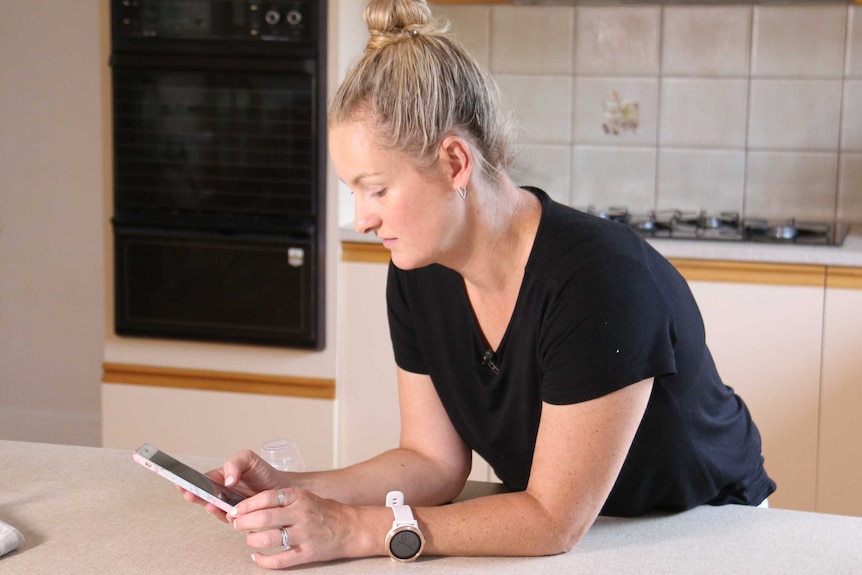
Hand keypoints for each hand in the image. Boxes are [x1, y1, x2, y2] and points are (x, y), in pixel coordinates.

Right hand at [181, 449, 288, 521]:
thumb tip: (227, 479)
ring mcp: (228, 506)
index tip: (180, 482)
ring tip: (208, 502)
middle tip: (189, 494)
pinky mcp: (238, 517)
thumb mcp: (248, 459)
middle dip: (195, 495)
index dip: (189, 481)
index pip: (201, 480)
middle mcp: (220, 493)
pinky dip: (225, 514)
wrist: (281, 487)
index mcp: (219, 477)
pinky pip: (228, 517)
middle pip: (203, 495)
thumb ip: (234, 464)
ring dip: (209, 506)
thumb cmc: (263, 472)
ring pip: (214, 508)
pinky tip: (224, 510)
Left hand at [230, 487, 366, 568]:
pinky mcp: (307, 553)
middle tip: (237, 525)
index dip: (246, 505)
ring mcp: (305, 534)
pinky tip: (258, 558)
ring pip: (268, 539)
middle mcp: (301, 514)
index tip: (235, 510)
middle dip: (243, 523)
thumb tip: (250, 506)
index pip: (266, 497)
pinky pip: (280, 560)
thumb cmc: (326, 512)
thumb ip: (282, 500)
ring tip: (250, 540)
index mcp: (299, 497)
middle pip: (263, 518)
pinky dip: (264, 561)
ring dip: (252, 541)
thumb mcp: (305, 497)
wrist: (352, 528)